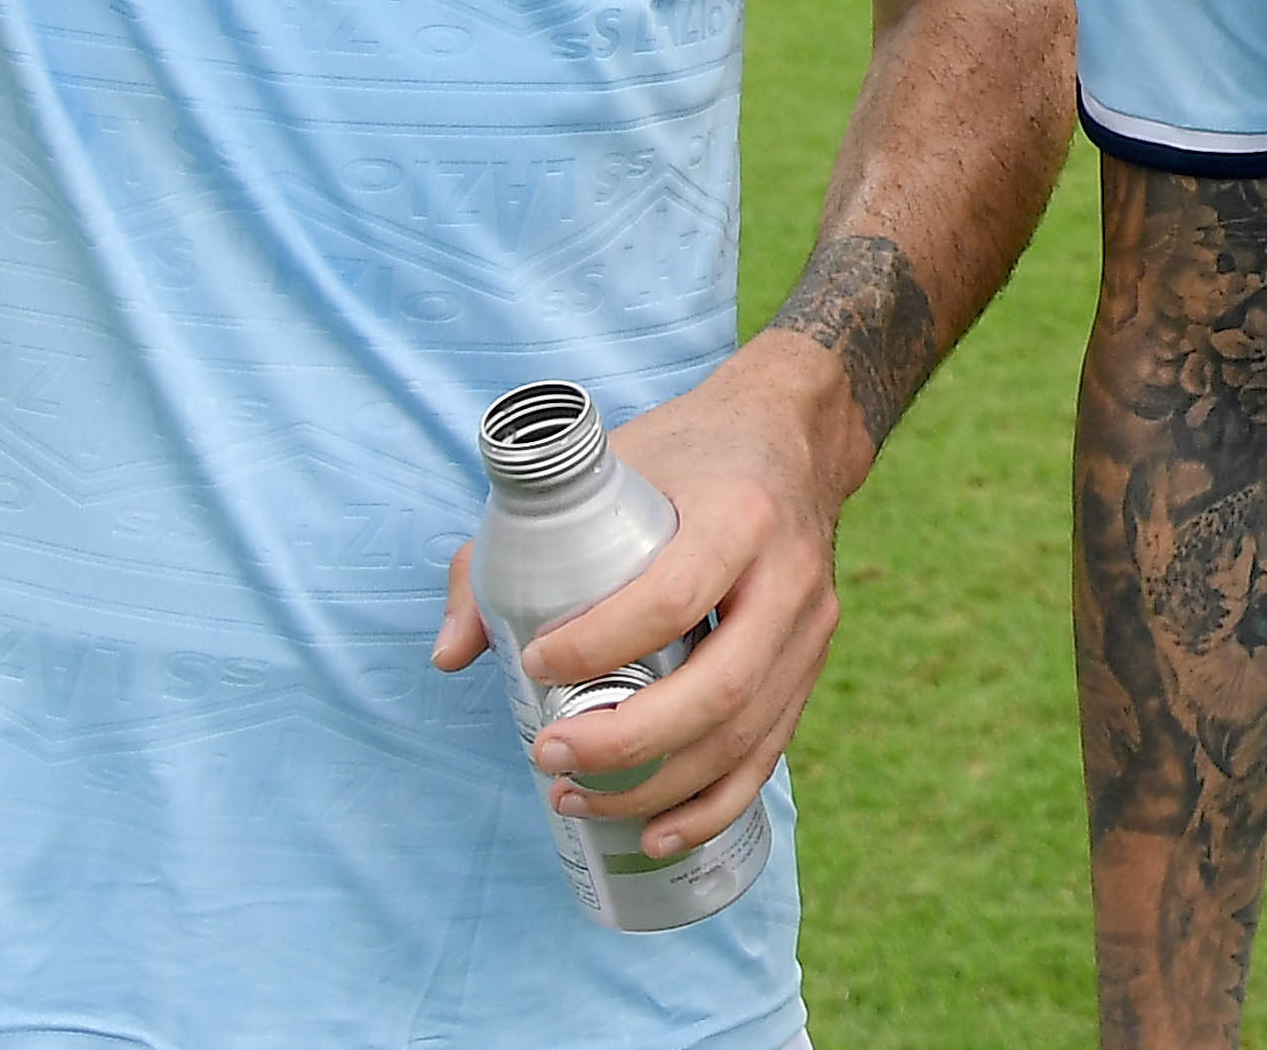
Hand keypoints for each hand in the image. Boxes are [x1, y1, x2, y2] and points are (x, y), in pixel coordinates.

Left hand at [426, 334, 861, 863]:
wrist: (791, 435)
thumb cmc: (682, 454)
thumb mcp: (602, 469)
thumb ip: (513, 548)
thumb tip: (453, 652)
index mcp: (738, 513)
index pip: (672, 598)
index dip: (599, 644)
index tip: (533, 662)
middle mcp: (788, 576)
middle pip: (719, 688)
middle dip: (628, 741)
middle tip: (549, 755)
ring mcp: (811, 628)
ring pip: (745, 735)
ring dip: (659, 786)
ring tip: (577, 798)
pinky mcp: (812, 666)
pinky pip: (767, 754)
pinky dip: (711, 806)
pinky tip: (656, 832)